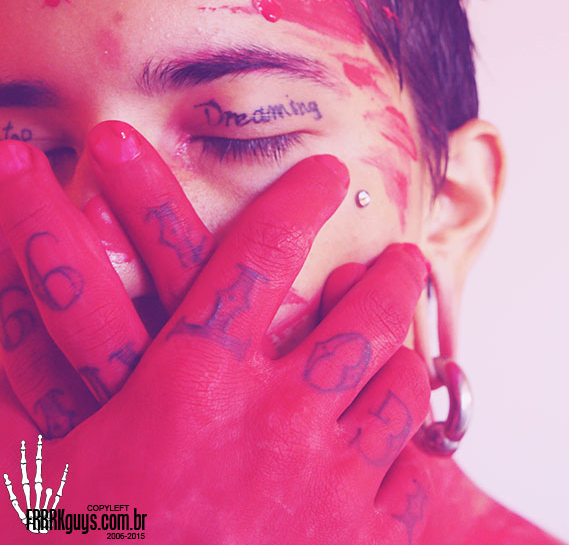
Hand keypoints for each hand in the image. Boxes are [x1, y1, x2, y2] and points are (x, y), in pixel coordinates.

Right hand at [0, 132, 433, 542]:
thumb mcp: (29, 487)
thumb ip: (23, 399)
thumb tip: (7, 345)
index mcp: (192, 388)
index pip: (258, 259)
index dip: (297, 202)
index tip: (330, 173)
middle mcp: (278, 419)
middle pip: (363, 313)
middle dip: (389, 276)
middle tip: (401, 258)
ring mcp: (333, 480)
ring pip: (400, 382)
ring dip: (407, 350)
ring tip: (407, 338)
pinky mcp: (368, 541)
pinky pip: (415, 467)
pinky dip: (414, 441)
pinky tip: (405, 437)